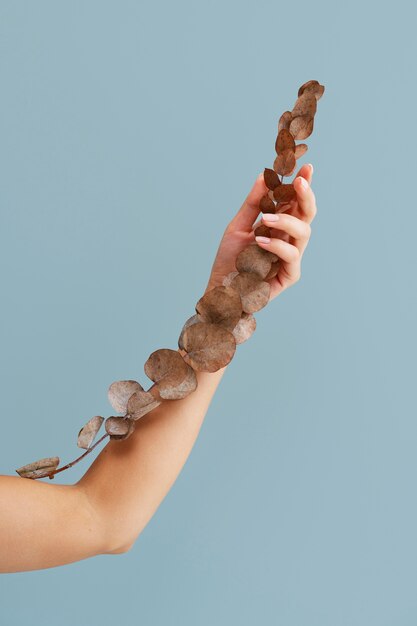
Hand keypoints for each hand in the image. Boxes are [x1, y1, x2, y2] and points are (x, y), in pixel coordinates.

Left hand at [204, 163, 316, 300]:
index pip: (295, 201)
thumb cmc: (230, 260)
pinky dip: (277, 246)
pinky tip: (261, 241)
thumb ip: (253, 204)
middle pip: (307, 214)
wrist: (221, 290)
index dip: (303, 184)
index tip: (305, 166)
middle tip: (299, 181)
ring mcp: (291, 257)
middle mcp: (289, 239)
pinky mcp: (289, 275)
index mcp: (280, 225)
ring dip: (286, 221)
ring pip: (304, 232)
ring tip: (266, 219)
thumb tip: (263, 175)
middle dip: (306, 196)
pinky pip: (291, 255)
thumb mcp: (237, 226)